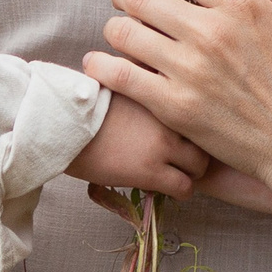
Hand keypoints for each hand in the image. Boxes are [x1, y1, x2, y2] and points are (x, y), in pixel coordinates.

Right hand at [65, 92, 207, 196]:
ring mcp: (164, 145)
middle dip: (200, 148)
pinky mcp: (152, 171)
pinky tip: (167, 188)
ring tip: (178, 175)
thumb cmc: (84, 101)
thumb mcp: (123, 80)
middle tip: (187, 156)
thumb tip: (151, 86)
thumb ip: (146, 84)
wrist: (64, 122)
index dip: (197, 122)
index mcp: (163, 90)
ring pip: (200, 166)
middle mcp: (170, 115)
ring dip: (192, 172)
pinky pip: (184, 188)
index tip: (187, 131)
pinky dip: (181, 191)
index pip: (200, 106)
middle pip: (206, 136)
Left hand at [84, 0, 271, 222]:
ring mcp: (188, 70)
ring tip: (123, 36)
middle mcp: (209, 30)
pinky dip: (103, 66)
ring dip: (117, 28)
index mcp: (240, 2)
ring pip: (122, 31)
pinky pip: (119, 76)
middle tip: (129, 3)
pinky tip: (102, 64)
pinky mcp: (174, 108)